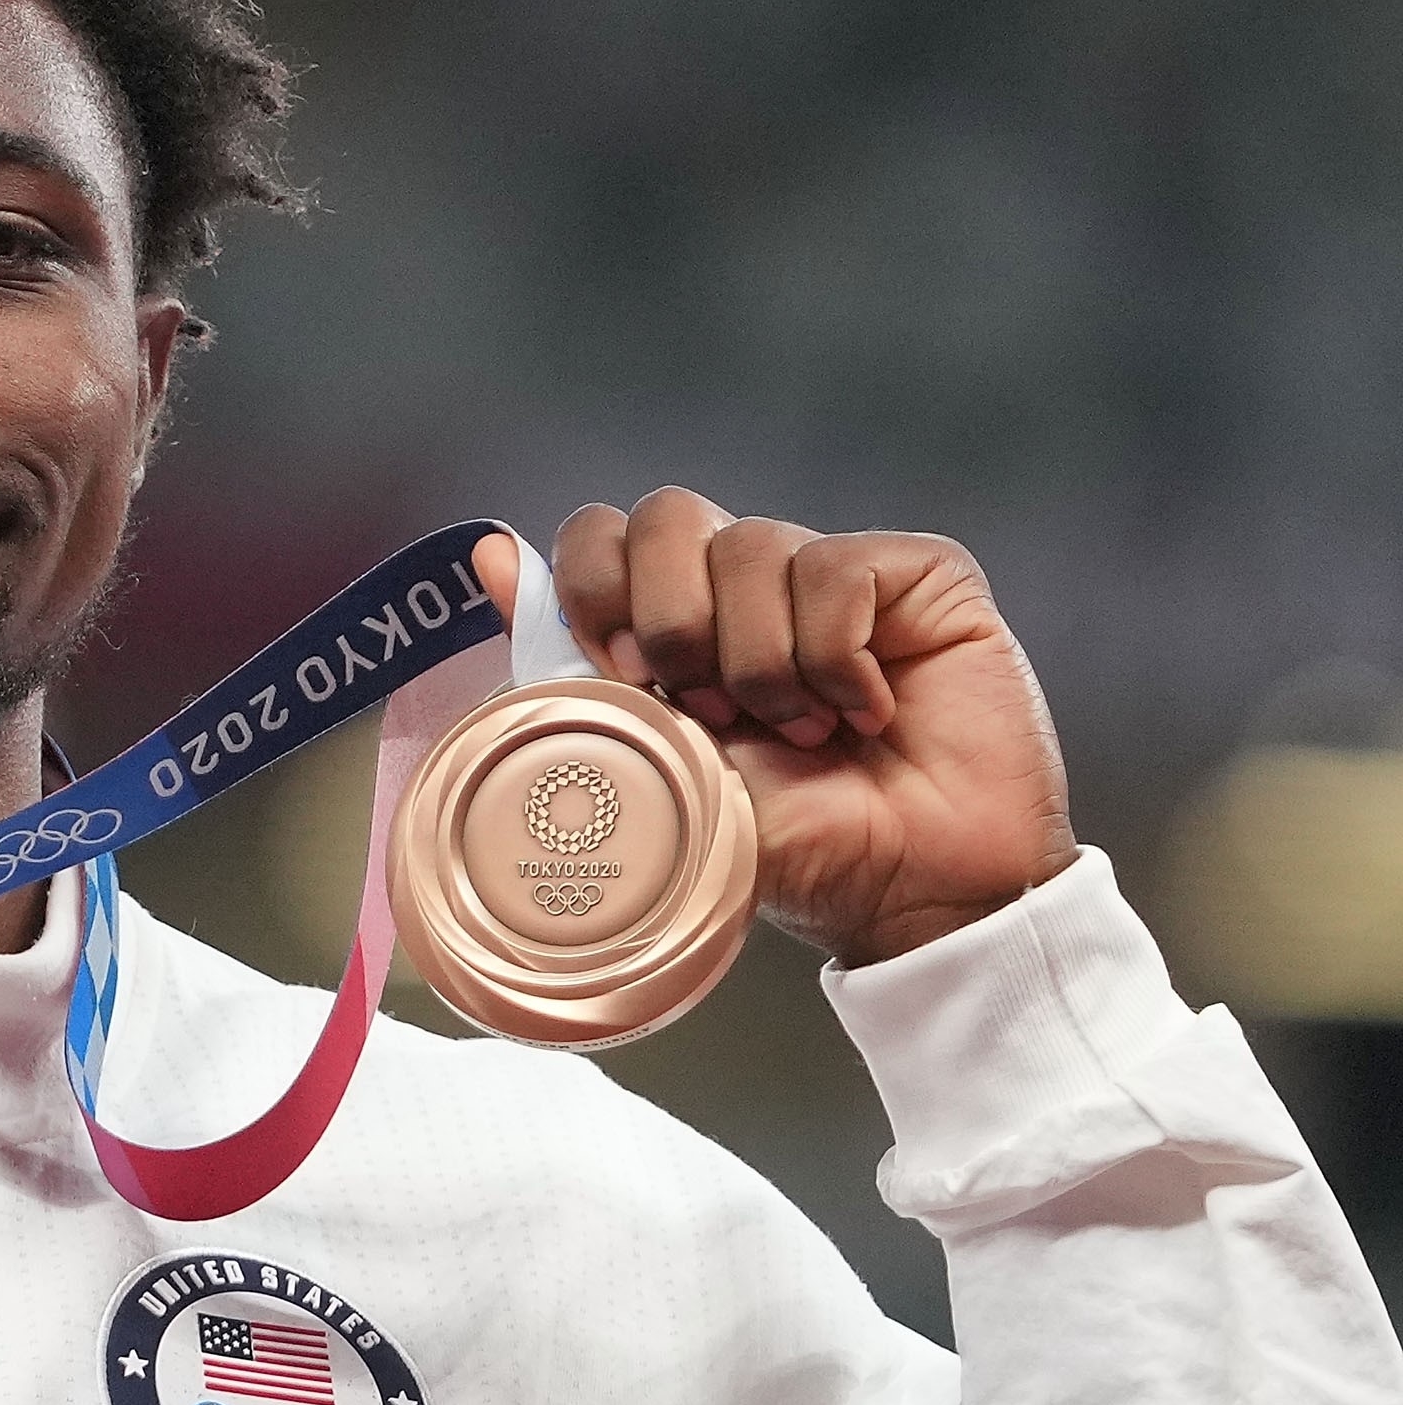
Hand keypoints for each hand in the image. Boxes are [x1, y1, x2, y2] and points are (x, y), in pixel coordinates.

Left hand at [484, 490, 1078, 966]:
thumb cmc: (788, 838)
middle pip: (665, 515)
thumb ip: (576, 665)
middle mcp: (746, 583)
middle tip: (710, 712)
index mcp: (673, 619)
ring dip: (760, 664)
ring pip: (750, 547)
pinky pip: (835, 570)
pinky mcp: (917, 574)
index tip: (619, 670)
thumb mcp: (659, 764)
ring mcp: (830, 572)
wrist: (909, 889)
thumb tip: (488, 554)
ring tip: (803, 733)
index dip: (594, 587)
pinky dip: (835, 658)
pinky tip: (866, 710)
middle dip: (671, 622)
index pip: (600, 533)